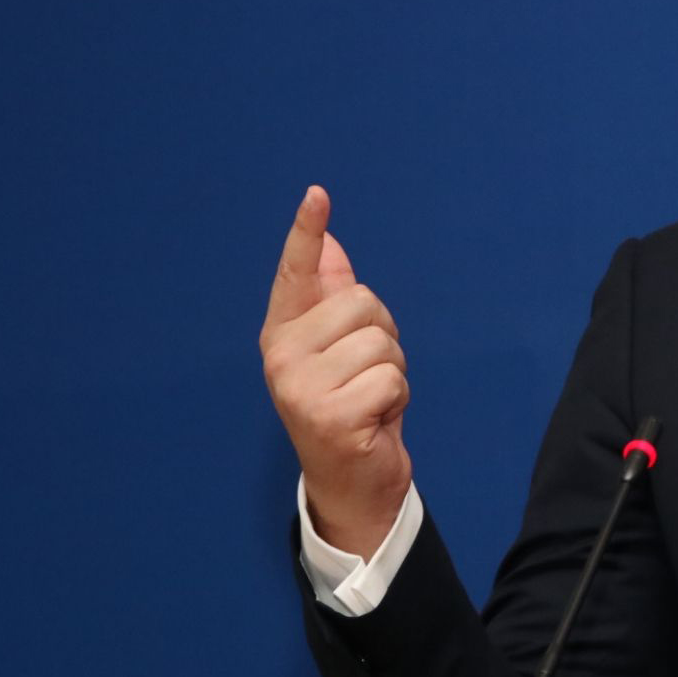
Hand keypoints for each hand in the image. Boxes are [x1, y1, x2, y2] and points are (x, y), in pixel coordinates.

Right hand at [260, 186, 412, 559]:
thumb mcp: (340, 349)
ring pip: (381, 341)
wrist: (351, 481)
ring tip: (370, 399)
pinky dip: (396, 399)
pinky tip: (375, 420)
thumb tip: (330, 243)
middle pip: (363, 303)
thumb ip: (330, 298)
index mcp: (283, 333)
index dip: (307, 233)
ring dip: (392, 371)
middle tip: (365, 376)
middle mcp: (281, 356)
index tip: (317, 195)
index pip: (296, 274)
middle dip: (383, 337)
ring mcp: (300, 387)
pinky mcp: (328, 415)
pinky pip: (391, 378)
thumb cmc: (350, 405)